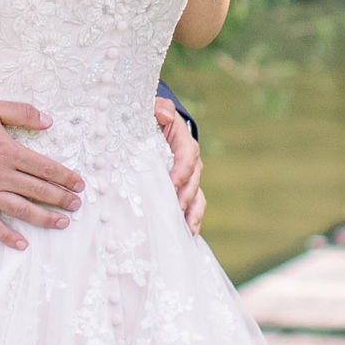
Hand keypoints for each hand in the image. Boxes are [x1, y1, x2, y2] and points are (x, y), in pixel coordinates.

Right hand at [0, 99, 83, 251]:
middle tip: (77, 204)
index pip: (45, 167)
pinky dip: (7, 236)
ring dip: (44, 218)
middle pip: (39, 190)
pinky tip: (22, 244)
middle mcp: (1, 176)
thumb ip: (21, 113)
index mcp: (8, 152)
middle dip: (62, 199)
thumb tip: (48, 121)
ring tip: (62, 223)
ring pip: (22, 210)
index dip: (65, 177)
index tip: (79, 184)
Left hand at [155, 97, 204, 232]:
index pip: (188, 156)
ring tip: (186, 232)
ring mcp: (188, 179)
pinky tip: (184, 237)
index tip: (171, 184)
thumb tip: (164, 114)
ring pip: (196, 198)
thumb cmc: (149, 117)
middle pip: (193, 182)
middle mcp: (190, 162)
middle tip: (174, 212)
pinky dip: (189, 221)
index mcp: (183, 141)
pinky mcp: (182, 191)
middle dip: (185, 198)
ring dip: (191, 215)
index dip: (182, 170)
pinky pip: (191, 207)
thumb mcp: (151, 107)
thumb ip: (159, 108)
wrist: (151, 126)